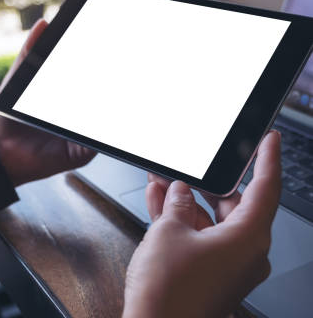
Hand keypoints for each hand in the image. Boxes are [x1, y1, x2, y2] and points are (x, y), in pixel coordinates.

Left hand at [0, 19, 95, 185]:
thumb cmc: (7, 119)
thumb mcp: (17, 79)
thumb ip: (29, 53)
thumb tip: (43, 24)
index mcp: (65, 95)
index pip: (87, 79)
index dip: (100, 63)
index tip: (106, 46)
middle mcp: (77, 114)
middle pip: (101, 95)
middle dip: (109, 82)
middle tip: (117, 64)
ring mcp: (82, 133)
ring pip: (104, 118)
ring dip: (107, 106)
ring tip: (106, 92)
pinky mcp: (82, 152)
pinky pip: (97, 142)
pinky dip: (100, 131)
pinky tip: (95, 120)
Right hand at [123, 131, 281, 317]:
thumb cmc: (169, 291)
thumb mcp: (168, 231)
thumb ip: (178, 203)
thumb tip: (181, 191)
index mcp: (249, 239)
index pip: (267, 188)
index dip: (267, 159)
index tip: (270, 140)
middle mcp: (245, 253)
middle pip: (233, 205)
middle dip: (206, 184)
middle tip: (189, 165)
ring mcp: (227, 266)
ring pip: (211, 221)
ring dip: (187, 201)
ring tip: (162, 181)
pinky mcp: (210, 274)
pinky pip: (201, 238)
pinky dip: (183, 221)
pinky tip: (160, 202)